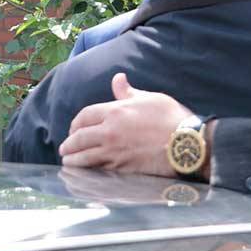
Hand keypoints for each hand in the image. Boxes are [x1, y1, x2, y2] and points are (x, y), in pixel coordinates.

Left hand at [60, 73, 192, 174]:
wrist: (185, 143)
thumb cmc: (171, 117)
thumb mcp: (150, 98)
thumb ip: (128, 92)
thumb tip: (118, 78)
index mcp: (116, 111)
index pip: (85, 115)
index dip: (76, 122)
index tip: (74, 128)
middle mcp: (110, 132)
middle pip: (79, 138)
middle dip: (69, 143)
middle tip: (65, 147)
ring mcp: (114, 152)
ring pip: (84, 157)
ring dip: (73, 159)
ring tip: (68, 161)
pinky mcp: (121, 168)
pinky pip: (96, 170)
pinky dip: (86, 171)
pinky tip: (83, 172)